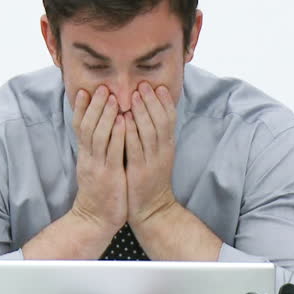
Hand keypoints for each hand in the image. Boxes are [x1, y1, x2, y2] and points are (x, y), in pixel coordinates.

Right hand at [70, 85, 127, 233]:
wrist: (93, 220)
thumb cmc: (98, 193)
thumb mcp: (92, 168)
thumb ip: (94, 151)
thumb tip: (97, 132)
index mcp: (85, 155)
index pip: (80, 127)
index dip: (83, 109)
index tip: (85, 90)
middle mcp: (89, 157)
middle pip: (88, 126)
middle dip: (95, 106)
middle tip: (101, 87)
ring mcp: (98, 166)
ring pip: (99, 135)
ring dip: (106, 115)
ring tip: (112, 97)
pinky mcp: (110, 175)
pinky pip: (113, 152)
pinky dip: (118, 135)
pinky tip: (123, 121)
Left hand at [125, 82, 178, 226]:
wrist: (154, 209)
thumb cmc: (151, 180)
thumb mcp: (157, 156)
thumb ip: (154, 137)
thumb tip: (148, 115)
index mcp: (167, 146)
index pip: (169, 119)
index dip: (164, 102)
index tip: (158, 86)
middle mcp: (162, 151)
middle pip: (160, 121)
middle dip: (152, 101)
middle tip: (144, 84)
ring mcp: (152, 161)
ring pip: (150, 132)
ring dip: (142, 112)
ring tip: (135, 96)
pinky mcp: (140, 171)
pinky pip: (136, 149)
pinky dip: (130, 133)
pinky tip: (123, 121)